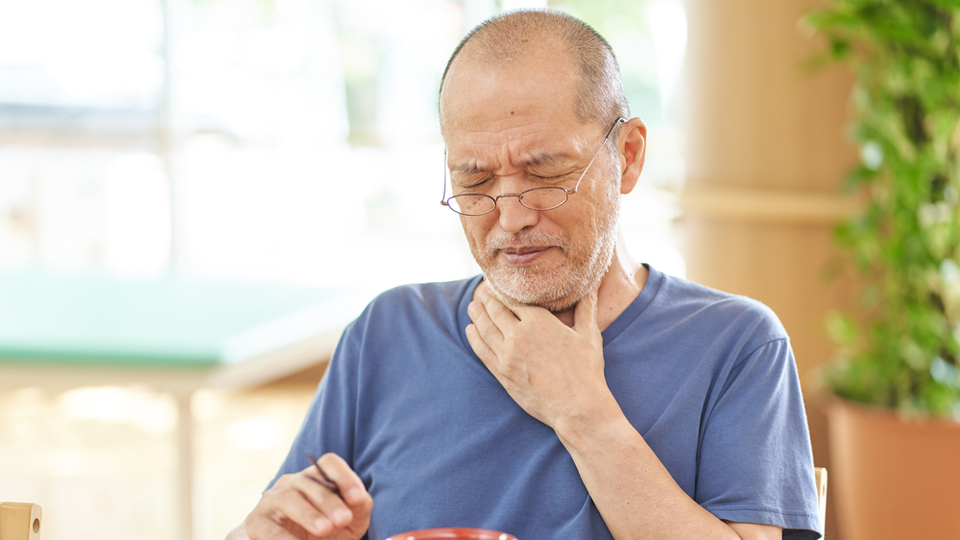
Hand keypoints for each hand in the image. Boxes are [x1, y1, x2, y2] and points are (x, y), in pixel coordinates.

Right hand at [242, 453, 371, 539]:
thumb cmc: (324, 533)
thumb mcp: (348, 522)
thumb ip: (359, 508)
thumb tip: (361, 499)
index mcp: (316, 478)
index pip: (329, 463)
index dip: (344, 477)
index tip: (358, 498)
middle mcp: (292, 483)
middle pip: (310, 482)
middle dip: (329, 501)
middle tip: (344, 519)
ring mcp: (271, 500)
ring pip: (288, 498)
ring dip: (308, 514)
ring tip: (325, 529)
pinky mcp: (256, 522)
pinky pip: (269, 528)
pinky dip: (284, 538)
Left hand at [465, 284, 613, 431]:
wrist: (577, 406)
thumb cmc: (587, 370)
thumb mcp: (589, 334)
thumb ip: (587, 307)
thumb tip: (592, 286)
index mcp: (539, 321)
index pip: (513, 300)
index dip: (504, 292)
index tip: (499, 286)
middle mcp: (519, 335)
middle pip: (496, 311)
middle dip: (487, 301)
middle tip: (482, 294)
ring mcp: (508, 355)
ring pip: (485, 329)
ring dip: (477, 315)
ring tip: (472, 307)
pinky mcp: (502, 373)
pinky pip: (482, 351)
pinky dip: (474, 338)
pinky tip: (471, 330)